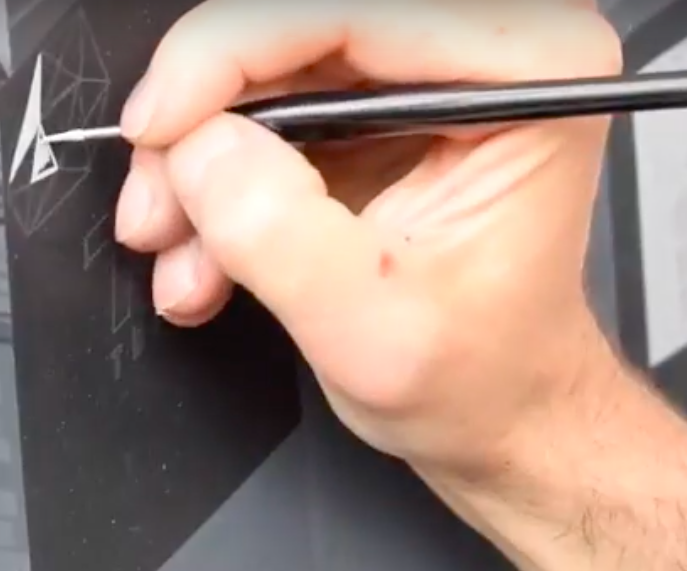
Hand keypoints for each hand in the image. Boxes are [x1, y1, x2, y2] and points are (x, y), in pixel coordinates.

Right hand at [113, 2, 626, 486]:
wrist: (490, 414)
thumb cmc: (477, 376)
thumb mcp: (370, 331)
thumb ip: (280, 234)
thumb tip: (199, 149)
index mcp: (528, 77)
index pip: (354, 13)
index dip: (232, 54)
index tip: (161, 124)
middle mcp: (482, 54)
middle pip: (295, 26)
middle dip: (204, 115)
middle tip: (158, 201)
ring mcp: (421, 73)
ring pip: (262, 63)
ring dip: (197, 158)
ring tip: (180, 249)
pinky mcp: (373, 102)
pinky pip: (261, 101)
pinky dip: (213, 175)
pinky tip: (205, 249)